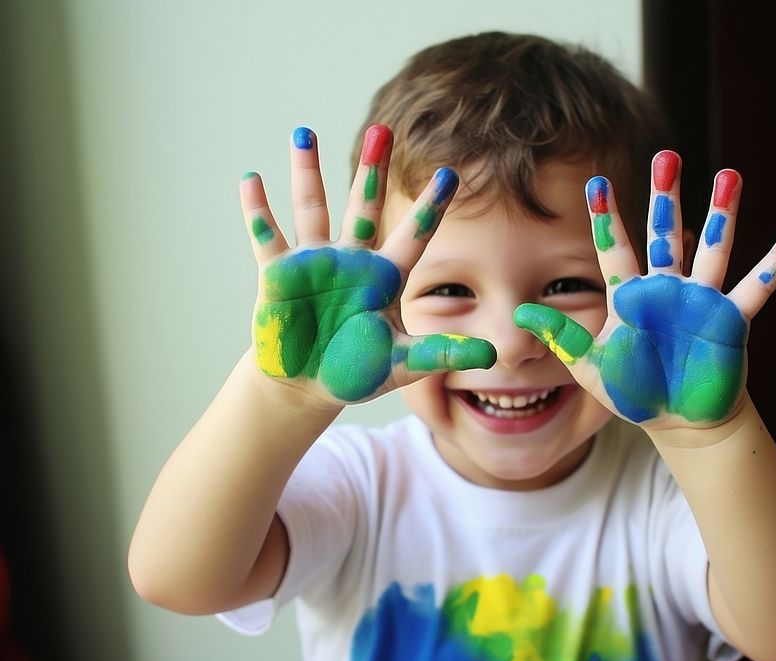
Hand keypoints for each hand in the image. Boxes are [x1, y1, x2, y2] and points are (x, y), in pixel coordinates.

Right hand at [240, 125, 494, 405]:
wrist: (306, 384)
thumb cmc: (356, 370)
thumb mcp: (403, 363)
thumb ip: (442, 353)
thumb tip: (493, 354)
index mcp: (385, 277)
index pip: (414, 235)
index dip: (431, 207)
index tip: (450, 173)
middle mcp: (352, 260)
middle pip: (363, 206)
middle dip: (372, 171)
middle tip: (380, 130)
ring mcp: (313, 263)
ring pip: (312, 208)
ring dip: (307, 173)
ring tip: (304, 133)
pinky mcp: (278, 275)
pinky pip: (267, 237)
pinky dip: (258, 211)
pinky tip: (251, 180)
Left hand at [514, 151, 775, 429]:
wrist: (681, 422)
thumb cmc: (635, 392)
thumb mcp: (591, 367)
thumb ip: (561, 338)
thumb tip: (520, 314)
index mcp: (631, 298)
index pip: (615, 249)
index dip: (606, 217)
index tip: (596, 181)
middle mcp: (667, 289)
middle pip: (665, 233)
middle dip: (666, 195)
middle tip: (666, 155)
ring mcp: (701, 300)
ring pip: (712, 248)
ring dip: (723, 213)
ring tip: (730, 175)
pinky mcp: (731, 320)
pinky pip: (757, 287)